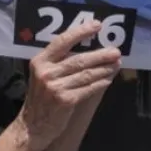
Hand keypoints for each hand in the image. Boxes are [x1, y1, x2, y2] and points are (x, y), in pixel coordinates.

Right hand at [16, 21, 121, 148]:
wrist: (33, 126)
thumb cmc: (42, 98)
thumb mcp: (43, 75)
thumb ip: (59, 63)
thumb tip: (89, 50)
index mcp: (40, 61)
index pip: (62, 41)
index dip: (80, 32)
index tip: (97, 25)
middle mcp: (46, 72)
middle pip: (78, 59)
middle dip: (100, 55)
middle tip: (116, 51)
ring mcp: (55, 87)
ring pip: (86, 74)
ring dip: (104, 69)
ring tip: (117, 64)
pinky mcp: (65, 100)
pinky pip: (88, 89)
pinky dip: (100, 83)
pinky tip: (109, 79)